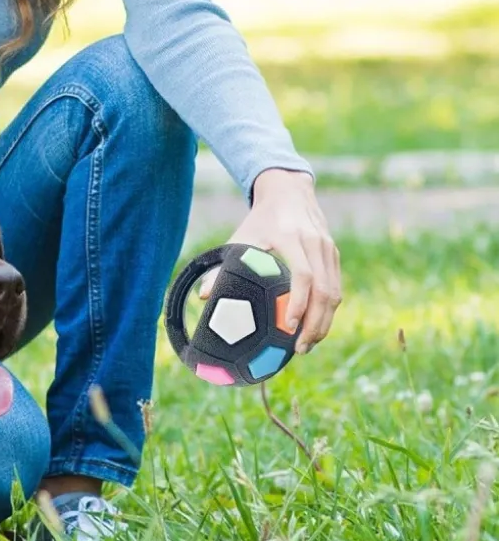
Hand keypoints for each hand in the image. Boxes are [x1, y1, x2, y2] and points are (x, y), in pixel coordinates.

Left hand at [200, 169, 340, 353]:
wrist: (288, 191)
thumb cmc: (260, 220)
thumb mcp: (240, 238)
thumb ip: (222, 267)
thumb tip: (203, 297)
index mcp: (292, 237)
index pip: (304, 276)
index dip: (298, 304)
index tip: (288, 327)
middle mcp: (315, 243)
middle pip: (325, 291)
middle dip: (315, 324)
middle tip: (299, 349)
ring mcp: (329, 248)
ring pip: (335, 292)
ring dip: (324, 322)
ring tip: (307, 345)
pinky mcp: (334, 254)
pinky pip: (336, 287)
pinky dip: (328, 310)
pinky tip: (315, 327)